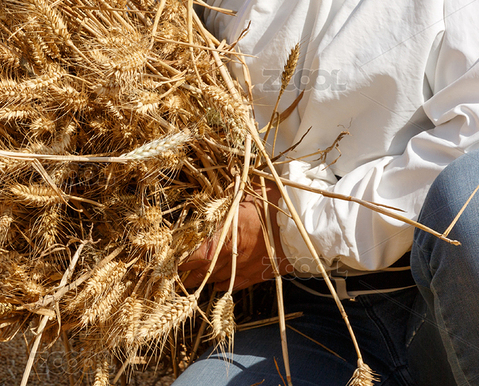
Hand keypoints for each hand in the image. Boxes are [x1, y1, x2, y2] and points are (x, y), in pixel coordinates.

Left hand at [178, 179, 292, 291]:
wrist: (305, 226)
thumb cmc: (276, 204)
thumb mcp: (250, 192)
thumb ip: (229, 197)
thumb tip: (216, 197)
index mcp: (230, 232)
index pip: (199, 251)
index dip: (184, 258)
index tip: (172, 258)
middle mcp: (234, 253)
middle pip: (203, 268)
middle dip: (187, 272)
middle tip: (175, 274)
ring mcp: (246, 266)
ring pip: (216, 279)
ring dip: (201, 280)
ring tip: (189, 281)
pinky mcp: (258, 275)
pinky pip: (234, 285)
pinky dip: (221, 285)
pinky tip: (214, 285)